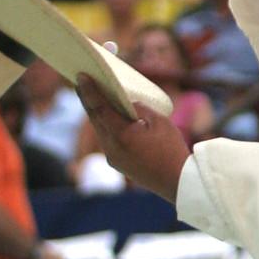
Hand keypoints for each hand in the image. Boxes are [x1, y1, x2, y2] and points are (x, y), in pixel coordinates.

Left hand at [75, 76, 191, 201]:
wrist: (178, 182)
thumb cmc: (172, 150)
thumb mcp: (160, 122)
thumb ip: (140, 109)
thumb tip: (128, 103)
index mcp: (122, 135)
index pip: (99, 108)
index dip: (89, 91)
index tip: (80, 75)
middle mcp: (112, 148)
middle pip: (95, 119)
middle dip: (88, 99)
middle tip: (82, 81)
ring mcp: (113, 158)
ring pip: (100, 130)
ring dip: (97, 114)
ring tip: (95, 97)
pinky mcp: (118, 164)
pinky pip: (108, 141)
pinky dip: (107, 127)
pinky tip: (110, 119)